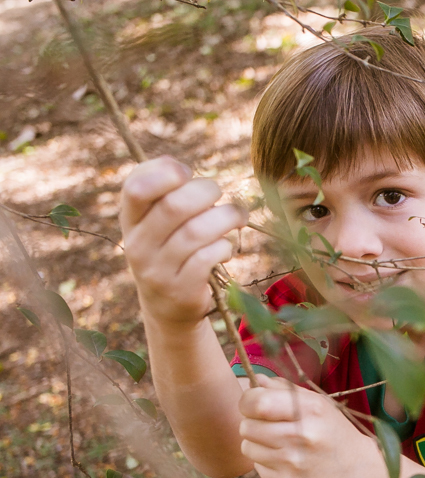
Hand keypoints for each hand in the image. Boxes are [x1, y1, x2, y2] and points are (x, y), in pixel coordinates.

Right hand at [119, 155, 246, 328]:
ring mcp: (157, 271)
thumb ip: (164, 193)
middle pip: (173, 207)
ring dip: (224, 218)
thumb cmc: (169, 252)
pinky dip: (223, 247)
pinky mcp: (180, 292)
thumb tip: (176, 166)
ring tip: (237, 216)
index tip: (186, 172)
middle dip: (205, 192)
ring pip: (195, 233)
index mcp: (130, 221)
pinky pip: (206, 259)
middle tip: (218, 193)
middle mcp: (137, 246)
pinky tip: (225, 247)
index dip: (165, 173)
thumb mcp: (156, 224)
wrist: (167, 309)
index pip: (135, 188)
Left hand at [238, 376, 389, 477]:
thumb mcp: (317, 403)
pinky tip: (285, 459)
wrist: (357, 469)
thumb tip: (253, 380)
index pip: (257, 403)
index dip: (248, 401)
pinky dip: (266, 461)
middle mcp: (302, 435)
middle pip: (247, 426)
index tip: (253, 403)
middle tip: (269, 424)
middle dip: (253, 423)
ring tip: (278, 442)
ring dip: (258, 443)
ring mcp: (294, 462)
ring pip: (248, 447)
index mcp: (310, 410)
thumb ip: (284, 389)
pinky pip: (257, 467)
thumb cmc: (333, 430)